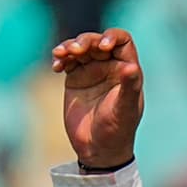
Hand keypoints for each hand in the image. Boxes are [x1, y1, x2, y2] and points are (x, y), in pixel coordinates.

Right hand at [51, 30, 143, 170]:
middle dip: (86, 41)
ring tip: (60, 54)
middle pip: (97, 41)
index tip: (102, 46)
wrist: (97, 149)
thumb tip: (131, 67)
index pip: (122, 41)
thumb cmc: (117, 130)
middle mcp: (109, 66)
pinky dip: (61, 59)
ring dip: (69, 46)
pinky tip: (56, 66)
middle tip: (75, 50)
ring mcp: (91, 72)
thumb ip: (129, 87)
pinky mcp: (74, 79)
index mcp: (126, 68)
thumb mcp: (125, 109)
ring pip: (80, 48)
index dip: (112, 37)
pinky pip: (67, 62)